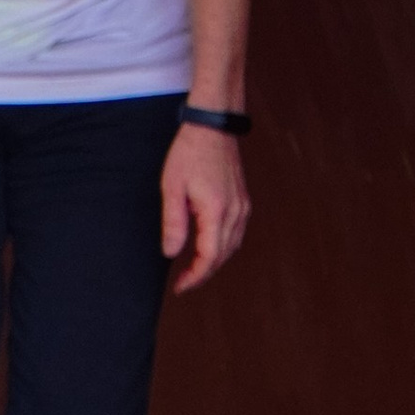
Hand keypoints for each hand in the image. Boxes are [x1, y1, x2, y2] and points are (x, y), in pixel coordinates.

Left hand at [161, 123, 248, 293]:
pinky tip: (208, 248)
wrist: (213, 126)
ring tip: (193, 270)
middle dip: (203, 273)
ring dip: (214, 261)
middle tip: (183, 283)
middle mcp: (236, 212)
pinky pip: (236, 233)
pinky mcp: (243, 200)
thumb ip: (173, 223)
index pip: (209, 257)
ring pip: (232, 246)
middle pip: (223, 256)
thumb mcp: (172, 188)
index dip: (195, 277)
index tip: (180, 288)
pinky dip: (223, 247)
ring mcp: (243, 206)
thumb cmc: (190, 152)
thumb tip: (172, 253)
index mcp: (216, 210)